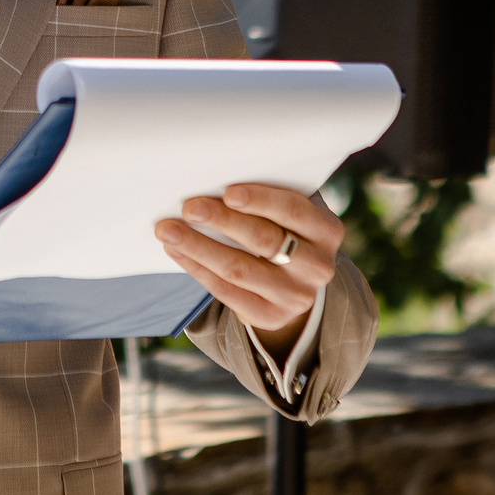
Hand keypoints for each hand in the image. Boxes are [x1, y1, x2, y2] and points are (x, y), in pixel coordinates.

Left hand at [154, 184, 343, 348]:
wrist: (296, 283)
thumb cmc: (284, 230)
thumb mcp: (290, 213)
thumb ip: (266, 197)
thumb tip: (212, 178)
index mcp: (325, 230)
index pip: (293, 210)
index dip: (260, 200)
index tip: (228, 192)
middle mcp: (317, 265)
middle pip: (263, 240)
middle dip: (222, 221)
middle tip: (189, 207)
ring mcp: (295, 295)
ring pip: (239, 269)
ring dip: (198, 247)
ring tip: (168, 230)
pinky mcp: (270, 315)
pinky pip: (226, 292)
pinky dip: (197, 269)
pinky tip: (177, 252)